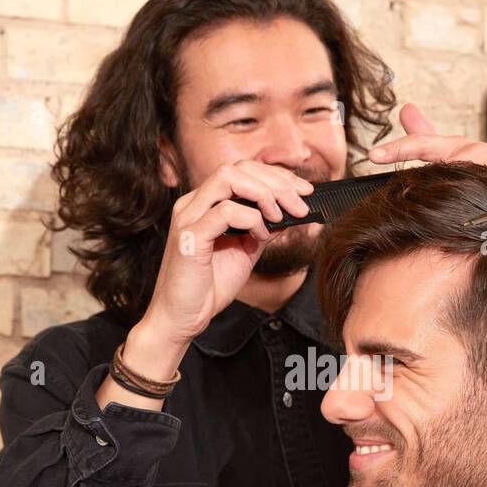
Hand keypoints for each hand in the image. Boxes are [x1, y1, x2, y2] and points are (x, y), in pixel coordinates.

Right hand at [142, 160, 313, 344]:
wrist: (182, 319)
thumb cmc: (208, 288)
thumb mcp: (245, 252)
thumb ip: (262, 229)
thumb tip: (290, 212)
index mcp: (204, 204)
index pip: (242, 171)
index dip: (276, 176)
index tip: (304, 191)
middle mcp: (192, 204)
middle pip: (238, 168)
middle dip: (277, 181)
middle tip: (302, 203)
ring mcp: (188, 217)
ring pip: (229, 178)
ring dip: (265, 193)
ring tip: (283, 215)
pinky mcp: (189, 236)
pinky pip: (225, 211)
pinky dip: (251, 219)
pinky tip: (260, 236)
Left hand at [367, 103, 486, 248]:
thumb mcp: (472, 155)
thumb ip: (435, 138)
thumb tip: (405, 110)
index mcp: (470, 152)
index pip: (429, 145)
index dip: (401, 147)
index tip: (371, 154)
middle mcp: (486, 160)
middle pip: (446, 165)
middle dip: (421, 173)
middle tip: (385, 179)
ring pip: (469, 188)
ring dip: (448, 199)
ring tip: (421, 209)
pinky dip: (482, 219)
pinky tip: (464, 231)